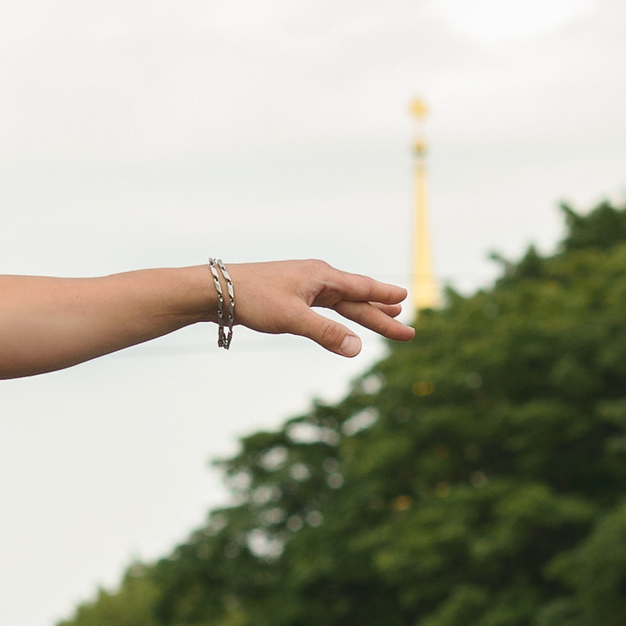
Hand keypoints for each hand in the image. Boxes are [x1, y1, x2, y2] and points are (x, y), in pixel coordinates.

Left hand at [222, 260, 415, 357]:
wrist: (217, 290)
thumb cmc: (254, 299)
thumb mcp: (293, 318)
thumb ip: (326, 333)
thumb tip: (358, 349)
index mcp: (321, 276)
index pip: (362, 287)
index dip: (384, 296)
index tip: (407, 299)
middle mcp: (316, 277)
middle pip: (357, 299)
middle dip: (382, 314)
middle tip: (407, 331)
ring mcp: (303, 285)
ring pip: (341, 303)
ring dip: (363, 312)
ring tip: (387, 317)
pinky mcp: (290, 295)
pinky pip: (325, 306)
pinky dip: (340, 315)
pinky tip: (344, 318)